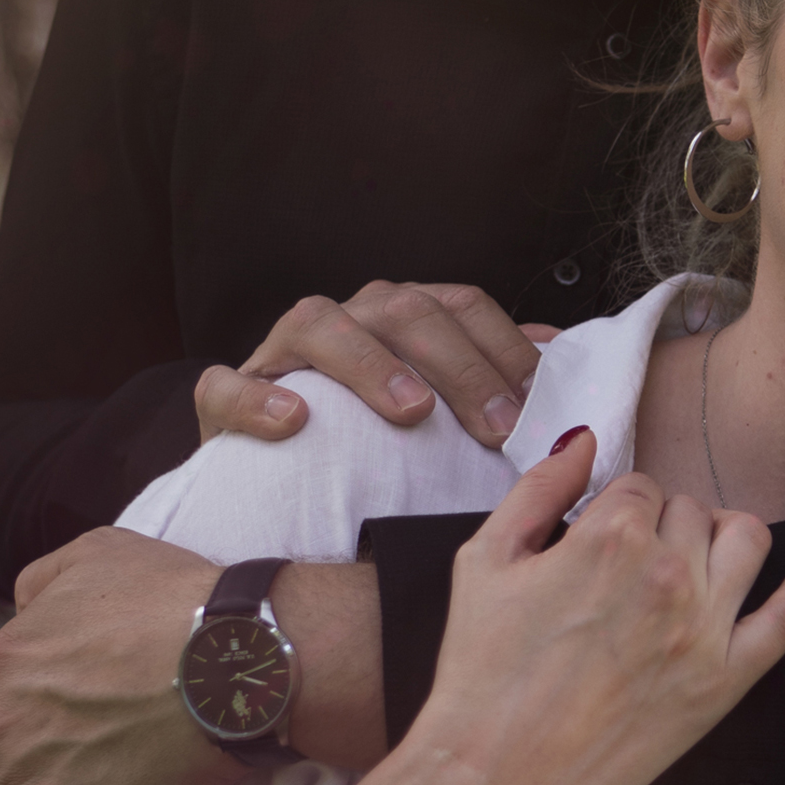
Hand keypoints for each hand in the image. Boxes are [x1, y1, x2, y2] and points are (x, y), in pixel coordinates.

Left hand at [0, 530, 386, 784]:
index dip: (48, 700)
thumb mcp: (102, 550)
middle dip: (37, 756)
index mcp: (7, 657)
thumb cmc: (182, 600)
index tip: (96, 706)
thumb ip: (42, 578)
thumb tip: (19, 609)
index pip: (5, 691)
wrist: (239, 662)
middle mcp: (1, 723)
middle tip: (102, 752)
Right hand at [194, 281, 560, 448]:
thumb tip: (560, 358)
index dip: (503, 349)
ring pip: (320, 324)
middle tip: (497, 426)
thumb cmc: (375, 443)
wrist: (276, 479)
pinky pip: (227, 385)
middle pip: (405, 310)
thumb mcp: (442, 413)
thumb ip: (491, 378)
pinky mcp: (224, 396)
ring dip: (371, 365)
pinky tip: (294, 421)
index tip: (538, 407)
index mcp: (399, 314)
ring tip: (412, 412)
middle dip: (459, 366)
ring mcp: (281, 352)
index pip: (460, 306)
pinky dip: (258, 398)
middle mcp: (346, 318)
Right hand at [240, 430, 784, 784]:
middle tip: (626, 570)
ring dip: (721, 537)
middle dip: (662, 526)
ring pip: (746, 539)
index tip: (597, 543)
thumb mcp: (484, 560)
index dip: (616, 511)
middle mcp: (668, 572)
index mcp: (609, 536)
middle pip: (690, 509)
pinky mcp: (728, 680)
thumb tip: (584, 437)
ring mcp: (705, 628)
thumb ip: (538, 487)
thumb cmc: (482, 672)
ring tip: (692, 562)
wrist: (495, 778)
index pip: (639, 486)